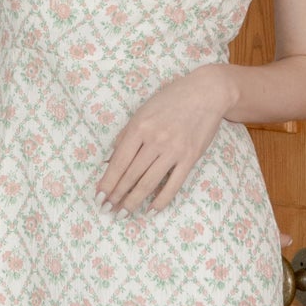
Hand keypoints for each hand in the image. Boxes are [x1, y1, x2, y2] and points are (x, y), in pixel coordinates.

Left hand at [95, 63, 237, 214]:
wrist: (206, 93)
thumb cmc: (171, 100)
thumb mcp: (142, 111)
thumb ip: (125, 136)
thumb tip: (109, 162)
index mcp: (139, 127)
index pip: (118, 162)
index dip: (107, 182)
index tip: (99, 197)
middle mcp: (155, 140)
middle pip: (131, 175)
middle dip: (117, 196)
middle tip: (107, 210)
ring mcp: (174, 150)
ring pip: (149, 183)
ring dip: (134, 201)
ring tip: (124, 213)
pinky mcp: (190, 158)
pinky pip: (173, 185)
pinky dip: (162, 201)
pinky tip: (151, 211)